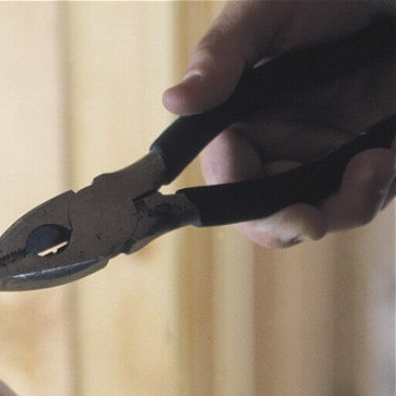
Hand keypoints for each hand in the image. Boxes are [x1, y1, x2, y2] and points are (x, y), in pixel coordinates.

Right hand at [163, 0, 395, 247]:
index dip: (242, 202)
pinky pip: (368, 193)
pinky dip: (379, 187)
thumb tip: (173, 101)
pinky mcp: (370, 149)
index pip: (227, 180)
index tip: (265, 201)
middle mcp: (277, 143)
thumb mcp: (263, 14)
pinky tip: (386, 155)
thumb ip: (219, 58)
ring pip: (323, 212)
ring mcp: (324, 151)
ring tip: (375, 163)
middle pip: (269, 212)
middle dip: (289, 223)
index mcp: (240, 119)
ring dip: (348, 205)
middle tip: (310, 220)